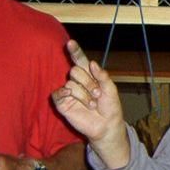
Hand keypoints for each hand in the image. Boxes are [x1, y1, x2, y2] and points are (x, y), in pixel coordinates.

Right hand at [52, 40, 129, 168]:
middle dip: (89, 82)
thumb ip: (103, 76)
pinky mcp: (62, 103)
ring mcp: (69, 92)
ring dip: (84, 94)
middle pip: (75, 71)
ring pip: (71, 83)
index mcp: (89, 75)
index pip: (80, 60)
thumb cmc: (110, 107)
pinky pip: (58, 93)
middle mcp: (78, 82)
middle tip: (98, 94)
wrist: (106, 125)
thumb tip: (91, 63)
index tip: (71, 43)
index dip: (75, 51)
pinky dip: (65, 93)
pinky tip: (71, 96)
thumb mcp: (111, 90)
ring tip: (92, 104)